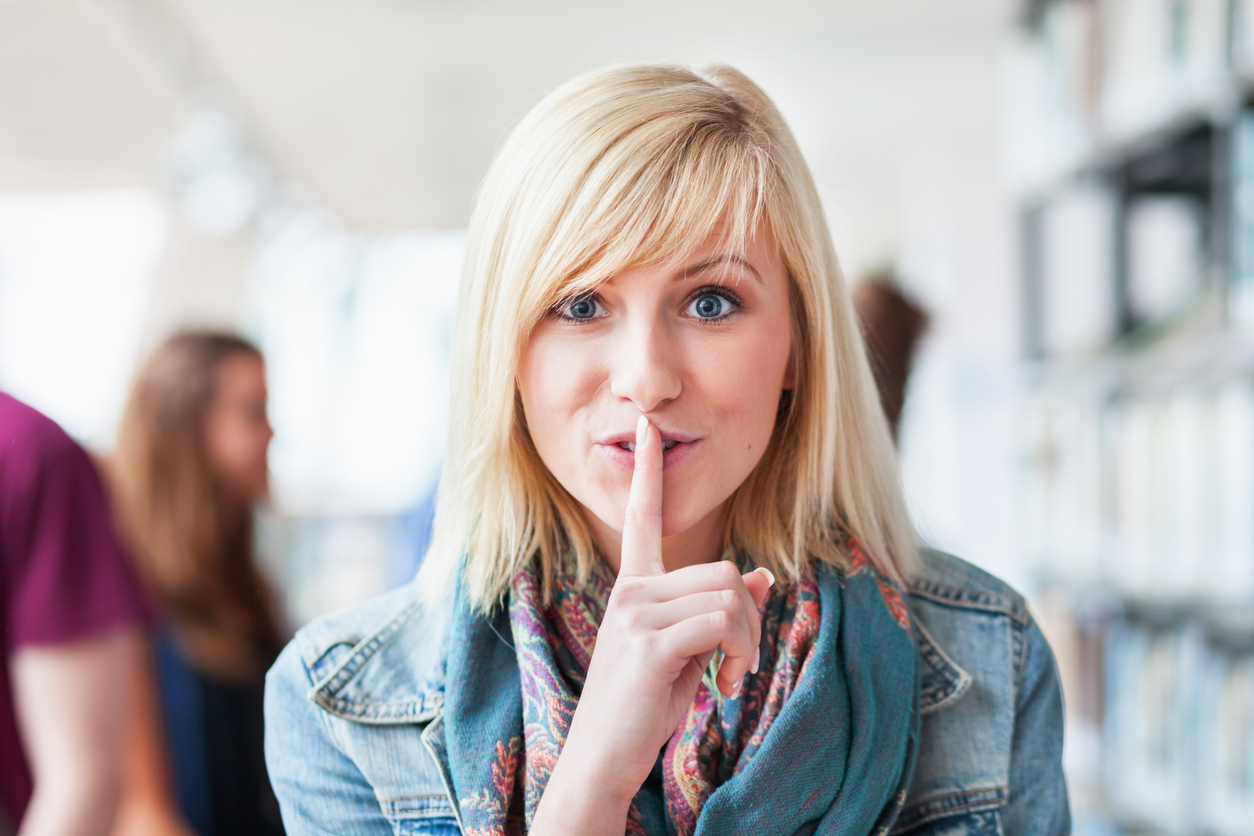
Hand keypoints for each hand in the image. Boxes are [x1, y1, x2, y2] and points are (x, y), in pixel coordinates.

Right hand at [532, 416, 772, 833]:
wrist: (602, 760)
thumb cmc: (641, 708)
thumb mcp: (688, 653)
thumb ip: (718, 612)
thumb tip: (761, 575)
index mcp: (636, 588)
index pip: (641, 517)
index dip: (649, 471)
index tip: (646, 426)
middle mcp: (632, 590)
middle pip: (724, 570)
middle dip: (749, 621)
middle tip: (737, 667)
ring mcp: (636, 612)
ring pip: (729, 593)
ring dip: (747, 642)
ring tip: (728, 679)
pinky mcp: (648, 640)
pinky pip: (722, 621)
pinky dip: (738, 653)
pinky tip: (720, 686)